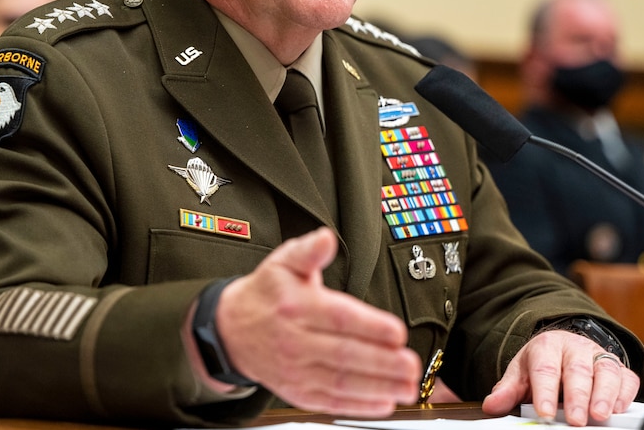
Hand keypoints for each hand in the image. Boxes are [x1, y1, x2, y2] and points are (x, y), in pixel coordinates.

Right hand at [216, 227, 421, 415]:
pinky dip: (359, 405)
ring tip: (407, 386)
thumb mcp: (284, 262)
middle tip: (411, 364)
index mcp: (295, 307)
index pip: (338, 318)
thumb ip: (310, 251)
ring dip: (378, 387)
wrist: (232, 329)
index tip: (397, 332)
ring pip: (340, 382)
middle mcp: (294, 341)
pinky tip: (384, 402)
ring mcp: (295, 370)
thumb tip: (326, 239)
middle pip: (344, 354)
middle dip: (382, 362)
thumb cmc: (266, 294)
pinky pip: (331, 402)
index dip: (370, 327)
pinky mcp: (297, 391)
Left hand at [481, 329, 639, 426]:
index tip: (545, 413)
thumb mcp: (522, 373)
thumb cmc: (542, 363)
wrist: (564, 347)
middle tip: (576, 420)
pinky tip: (617, 409)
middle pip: (577, 370)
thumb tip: (491, 405)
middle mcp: (575, 347)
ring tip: (599, 415)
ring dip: (604, 394)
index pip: (544, 368)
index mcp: (546, 346)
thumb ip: (508, 390)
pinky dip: (624, 393)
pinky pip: (626, 377)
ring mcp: (598, 355)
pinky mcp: (618, 367)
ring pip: (605, 370)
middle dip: (577, 396)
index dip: (545, 391)